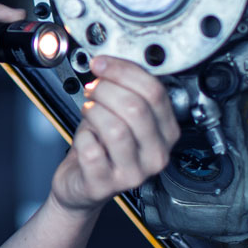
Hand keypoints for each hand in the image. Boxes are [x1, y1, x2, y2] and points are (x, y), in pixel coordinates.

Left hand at [49, 56, 179, 212]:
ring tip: (89, 110)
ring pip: (116, 129)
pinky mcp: (105, 184)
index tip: (104, 64)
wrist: (81, 182)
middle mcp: (156, 155)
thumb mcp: (121, 115)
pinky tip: (85, 138)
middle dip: (107, 90)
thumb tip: (112, 63)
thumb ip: (125, 90)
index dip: (124, 71)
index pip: (155, 93)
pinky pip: (91, 150)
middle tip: (93, 89)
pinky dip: (82, 137)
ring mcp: (133, 173)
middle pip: (136, 108)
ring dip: (94, 111)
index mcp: (167, 132)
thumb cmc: (102, 146)